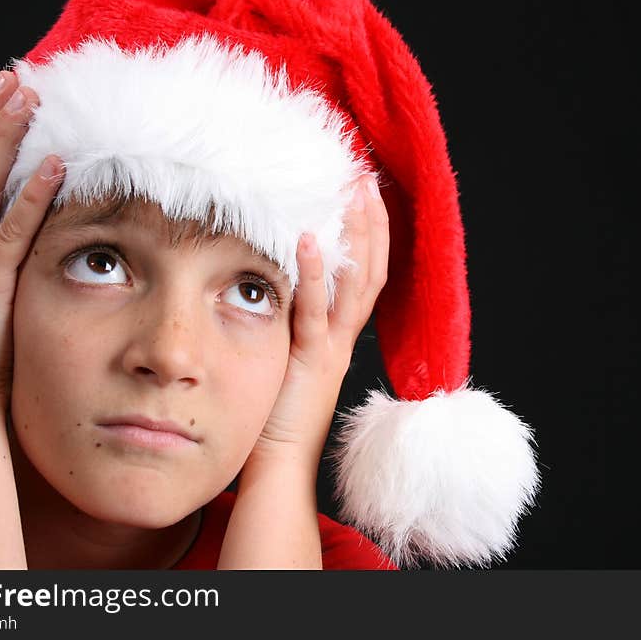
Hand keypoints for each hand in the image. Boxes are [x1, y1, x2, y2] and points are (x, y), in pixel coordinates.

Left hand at [249, 174, 389, 469]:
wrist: (278, 463)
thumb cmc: (274, 412)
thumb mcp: (286, 353)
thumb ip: (287, 319)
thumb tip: (269, 277)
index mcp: (339, 334)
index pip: (365, 274)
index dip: (370, 233)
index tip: (362, 193)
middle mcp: (344, 336)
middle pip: (371, 269)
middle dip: (372, 220)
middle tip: (365, 176)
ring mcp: (331, 348)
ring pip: (356, 283)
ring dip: (356, 234)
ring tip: (351, 191)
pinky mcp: (310, 360)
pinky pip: (315, 312)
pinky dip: (313, 274)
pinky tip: (305, 238)